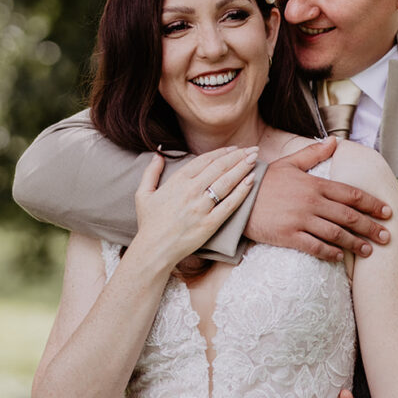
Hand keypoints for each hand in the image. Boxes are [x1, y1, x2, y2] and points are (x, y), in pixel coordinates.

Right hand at [134, 146, 257, 267]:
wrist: (154, 249)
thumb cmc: (149, 223)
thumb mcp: (143, 194)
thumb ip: (151, 172)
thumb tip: (158, 154)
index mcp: (177, 181)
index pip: (204, 160)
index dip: (221, 152)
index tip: (234, 148)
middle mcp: (191, 191)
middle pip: (219, 167)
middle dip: (238, 156)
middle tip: (252, 149)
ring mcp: (201, 207)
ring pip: (226, 182)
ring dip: (242, 168)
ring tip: (254, 158)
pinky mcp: (210, 223)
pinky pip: (230, 204)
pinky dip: (242, 191)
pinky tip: (251, 180)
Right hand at [245, 137, 391, 261]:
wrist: (237, 197)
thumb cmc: (264, 180)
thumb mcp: (289, 163)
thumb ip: (314, 153)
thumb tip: (335, 141)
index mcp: (314, 184)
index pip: (350, 194)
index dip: (371, 204)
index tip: (387, 212)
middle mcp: (311, 202)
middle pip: (348, 216)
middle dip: (371, 227)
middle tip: (387, 236)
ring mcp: (300, 220)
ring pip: (336, 234)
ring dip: (355, 243)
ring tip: (369, 250)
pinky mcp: (289, 236)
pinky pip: (315, 246)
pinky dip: (330, 252)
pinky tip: (340, 256)